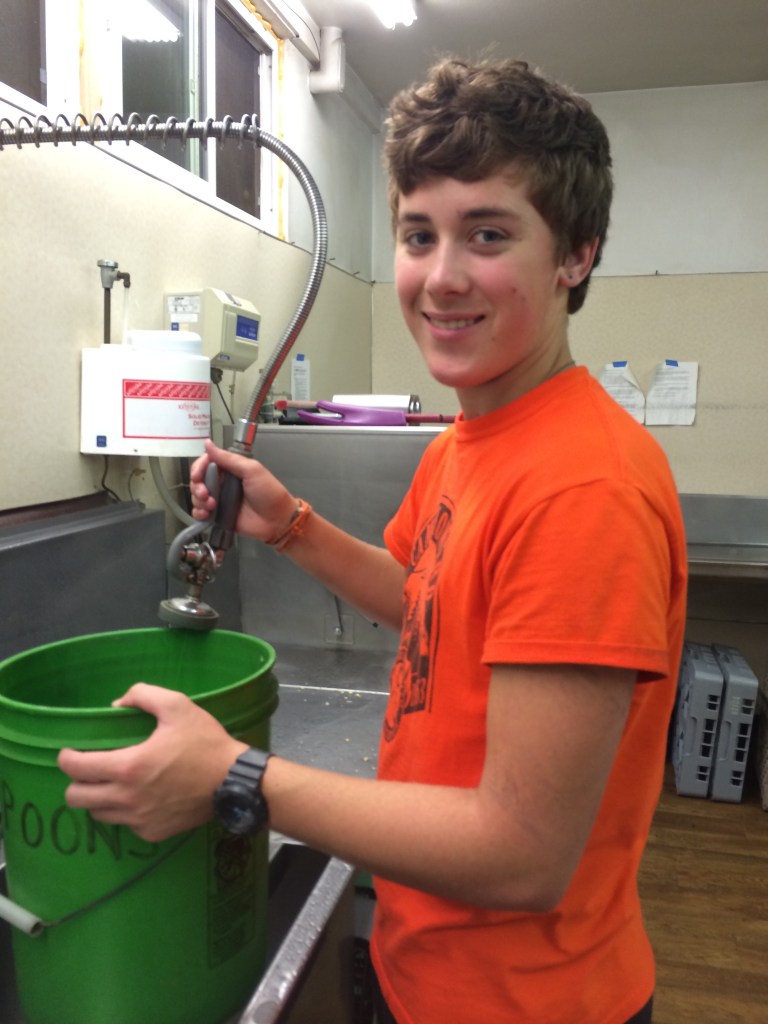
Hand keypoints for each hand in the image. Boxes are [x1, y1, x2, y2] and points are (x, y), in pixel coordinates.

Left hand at [57, 684, 247, 842]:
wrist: (234, 781)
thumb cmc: (205, 742)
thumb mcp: (178, 706)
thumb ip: (143, 696)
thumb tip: (117, 704)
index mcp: (129, 766)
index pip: (76, 768)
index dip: (66, 758)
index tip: (70, 752)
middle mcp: (128, 798)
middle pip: (76, 798)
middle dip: (77, 781)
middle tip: (92, 769)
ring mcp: (139, 820)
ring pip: (98, 814)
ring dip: (99, 798)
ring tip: (115, 783)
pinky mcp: (152, 833)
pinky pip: (125, 825)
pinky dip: (125, 812)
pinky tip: (141, 798)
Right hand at [190, 439, 297, 542]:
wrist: (277, 520)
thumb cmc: (270, 493)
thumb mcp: (251, 470)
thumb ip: (228, 458)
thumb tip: (208, 444)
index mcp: (231, 469)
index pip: (206, 463)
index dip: (198, 468)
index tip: (198, 475)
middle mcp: (223, 483)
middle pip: (199, 480)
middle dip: (198, 486)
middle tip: (206, 493)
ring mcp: (220, 499)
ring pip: (197, 496)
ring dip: (199, 500)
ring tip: (211, 505)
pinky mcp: (218, 515)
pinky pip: (200, 512)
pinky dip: (198, 513)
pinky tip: (206, 514)